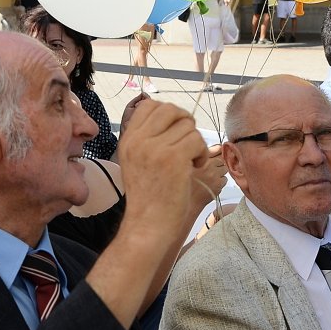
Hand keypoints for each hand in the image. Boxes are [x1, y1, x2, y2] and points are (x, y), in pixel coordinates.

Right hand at [114, 99, 207, 245]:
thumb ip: (146, 137)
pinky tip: (194, 167)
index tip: (175, 131)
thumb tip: (169, 114)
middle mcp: (139, 140)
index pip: (149, 105)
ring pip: (188, 126)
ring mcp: (155, 148)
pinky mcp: (173, 159)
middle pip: (170, 109)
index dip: (168, 113)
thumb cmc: (148, 195)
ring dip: (195, 142)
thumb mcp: (135, 160)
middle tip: (188, 142)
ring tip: (190, 161)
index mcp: (128, 139)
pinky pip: (197, 140)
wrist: (148, 224)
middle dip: (185, 122)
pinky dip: (201, 153)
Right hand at [190, 144, 227, 209]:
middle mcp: (207, 164)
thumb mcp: (189, 163)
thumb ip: (204, 153)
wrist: (183, 202)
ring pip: (224, 169)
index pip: (217, 148)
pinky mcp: (218, 185)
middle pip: (221, 159)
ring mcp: (213, 175)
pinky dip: (221, 180)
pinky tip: (212, 183)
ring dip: (220, 171)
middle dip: (218, 162)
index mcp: (198, 157)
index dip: (217, 152)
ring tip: (210, 176)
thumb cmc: (184, 183)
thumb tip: (218, 146)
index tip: (215, 155)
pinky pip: (225, 179)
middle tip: (210, 168)